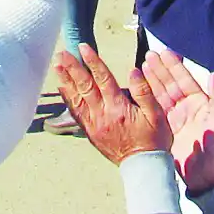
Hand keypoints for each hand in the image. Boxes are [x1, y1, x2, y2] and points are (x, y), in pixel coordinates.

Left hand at [54, 44, 169, 164]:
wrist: (143, 166)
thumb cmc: (153, 140)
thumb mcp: (157, 115)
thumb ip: (145, 92)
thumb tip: (133, 71)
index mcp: (119, 108)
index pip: (103, 79)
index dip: (93, 61)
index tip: (83, 47)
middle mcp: (103, 115)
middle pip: (85, 87)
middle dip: (72, 68)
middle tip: (62, 53)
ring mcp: (94, 124)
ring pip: (76, 99)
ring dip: (66, 81)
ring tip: (56, 66)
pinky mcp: (90, 132)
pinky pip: (75, 113)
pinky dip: (68, 99)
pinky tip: (62, 87)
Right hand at [142, 50, 213, 193]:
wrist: (206, 179)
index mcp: (200, 104)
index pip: (185, 80)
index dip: (174, 67)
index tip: (165, 52)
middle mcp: (186, 108)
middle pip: (170, 84)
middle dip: (160, 69)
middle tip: (148, 55)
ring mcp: (174, 118)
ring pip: (161, 94)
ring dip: (151, 80)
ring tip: (140, 66)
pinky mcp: (165, 129)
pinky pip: (154, 110)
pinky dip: (146, 98)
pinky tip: (138, 88)